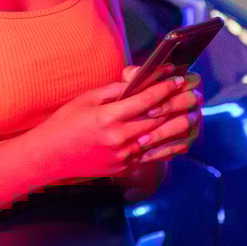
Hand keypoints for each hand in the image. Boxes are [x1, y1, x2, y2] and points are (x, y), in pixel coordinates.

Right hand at [26, 72, 199, 184]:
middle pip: (158, 118)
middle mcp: (119, 137)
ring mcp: (123, 155)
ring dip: (181, 125)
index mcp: (108, 117)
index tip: (179, 79)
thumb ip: (115, 90)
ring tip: (195, 115)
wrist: (50, 156)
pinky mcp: (124, 167)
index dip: (164, 88)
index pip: (145, 100)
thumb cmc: (66, 123)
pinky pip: (153, 157)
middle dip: (179, 104)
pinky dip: (171, 149)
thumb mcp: (87, 99)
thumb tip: (139, 80)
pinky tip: (184, 140)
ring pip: (161, 139)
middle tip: (195, 94)